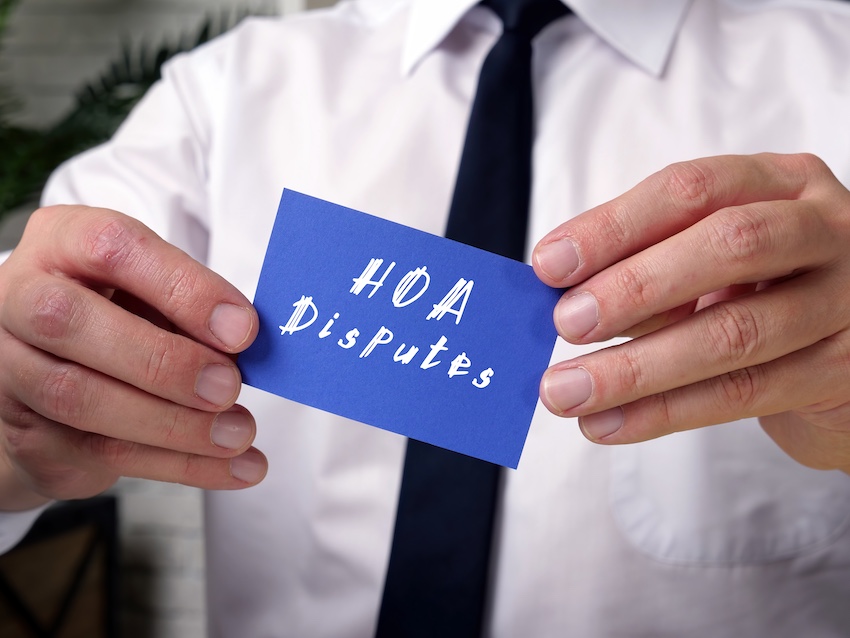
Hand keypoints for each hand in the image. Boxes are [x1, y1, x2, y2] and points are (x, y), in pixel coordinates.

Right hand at [0, 205, 265, 510]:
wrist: (57, 368)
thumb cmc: (121, 313)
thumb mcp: (155, 291)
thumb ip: (191, 306)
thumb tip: (244, 340)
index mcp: (62, 242)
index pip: (111, 248)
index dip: (182, 288)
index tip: (242, 329)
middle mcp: (21, 299)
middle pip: (70, 323)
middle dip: (163, 361)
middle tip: (230, 387)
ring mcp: (12, 369)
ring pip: (80, 399)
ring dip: (175, 425)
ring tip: (240, 432)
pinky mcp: (28, 434)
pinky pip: (103, 454)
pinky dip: (181, 465)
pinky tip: (235, 467)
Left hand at [532, 153, 849, 472]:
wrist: (846, 359)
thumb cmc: (761, 294)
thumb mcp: (709, 264)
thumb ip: (649, 269)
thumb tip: (563, 299)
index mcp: (779, 184)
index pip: (690, 190)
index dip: (614, 227)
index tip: (548, 265)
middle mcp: (824, 229)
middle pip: (728, 245)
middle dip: (634, 286)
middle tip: (566, 324)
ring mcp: (845, 299)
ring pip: (735, 333)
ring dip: (635, 368)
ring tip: (568, 391)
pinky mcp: (843, 370)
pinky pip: (743, 394)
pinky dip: (663, 413)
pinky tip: (608, 424)